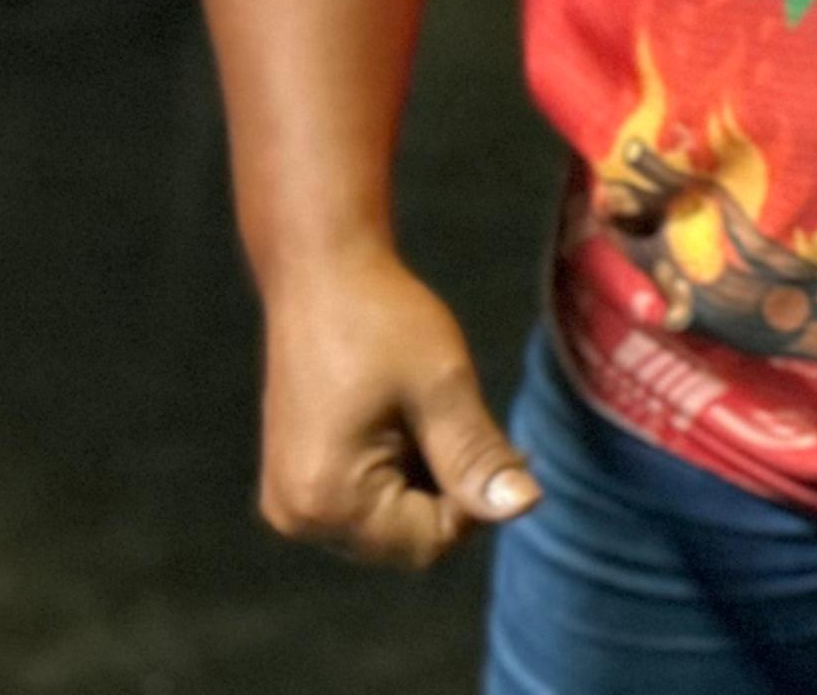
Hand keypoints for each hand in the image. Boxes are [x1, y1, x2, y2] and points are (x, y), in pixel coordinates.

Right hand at [253, 247, 538, 568]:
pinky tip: (402, 419)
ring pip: (392, 521)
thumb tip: (525, 507)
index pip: (431, 542)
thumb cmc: (382, 321)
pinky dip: (399, 470)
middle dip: (449, 489)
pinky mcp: (296, 482)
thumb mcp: (443, 387)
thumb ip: (478, 456)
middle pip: (408, 539)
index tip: (489, 435)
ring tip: (422, 411)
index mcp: (326, 501)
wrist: (321, 275)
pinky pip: (366, 502)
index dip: (475, 499)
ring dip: (426, 478)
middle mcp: (297, 516)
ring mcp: (291, 502)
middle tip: (458, 415)